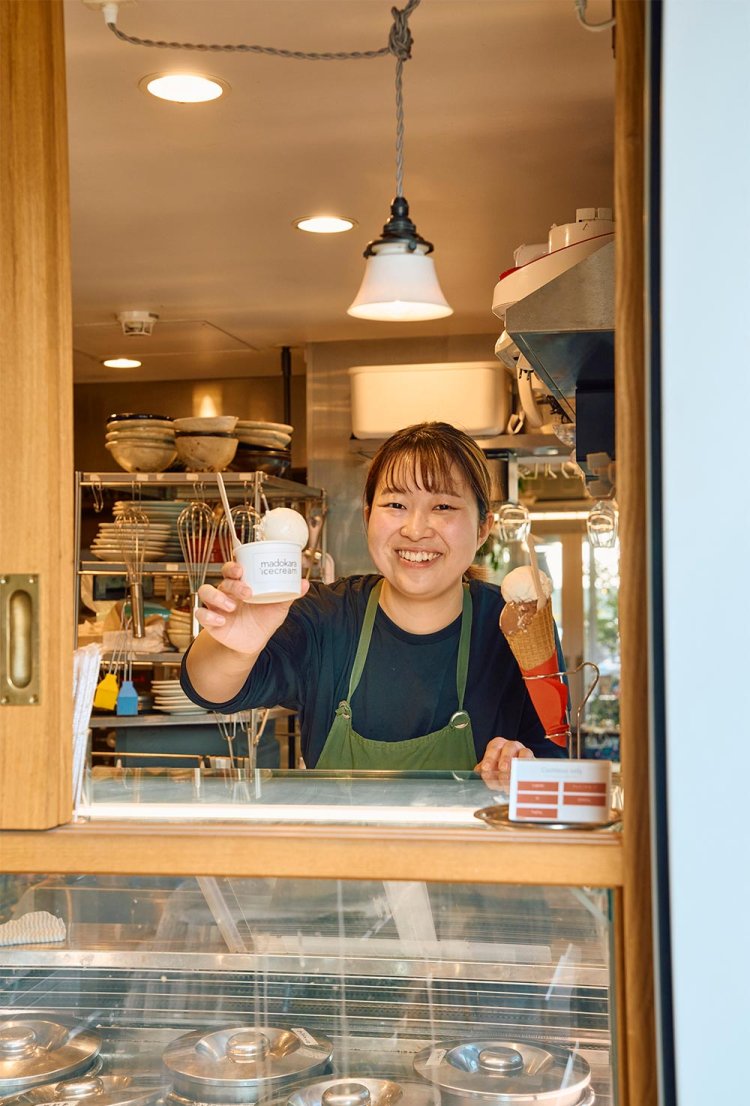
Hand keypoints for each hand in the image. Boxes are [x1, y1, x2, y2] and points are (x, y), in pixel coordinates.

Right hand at [195, 561, 309, 655]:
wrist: (254, 643)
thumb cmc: (264, 619)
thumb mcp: (278, 607)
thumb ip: (289, 595)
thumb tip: (304, 583)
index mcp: (241, 584)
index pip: (231, 568)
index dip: (233, 566)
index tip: (242, 569)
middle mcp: (226, 592)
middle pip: (221, 579)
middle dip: (233, 583)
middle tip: (247, 592)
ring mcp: (217, 605)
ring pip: (205, 591)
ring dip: (218, 597)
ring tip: (232, 606)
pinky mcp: (211, 621)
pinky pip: (201, 614)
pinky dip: (208, 615)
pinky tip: (221, 620)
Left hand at [475, 736, 533, 790]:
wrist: (519, 775)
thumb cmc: (502, 770)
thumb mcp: (492, 770)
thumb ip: (485, 770)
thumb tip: (479, 771)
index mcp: (498, 746)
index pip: (493, 748)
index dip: (489, 758)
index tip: (486, 768)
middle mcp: (511, 746)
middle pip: (509, 747)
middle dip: (505, 758)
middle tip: (502, 769)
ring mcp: (523, 751)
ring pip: (523, 752)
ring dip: (518, 764)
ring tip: (512, 776)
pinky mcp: (533, 759)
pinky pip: (533, 761)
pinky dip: (527, 767)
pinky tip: (522, 776)